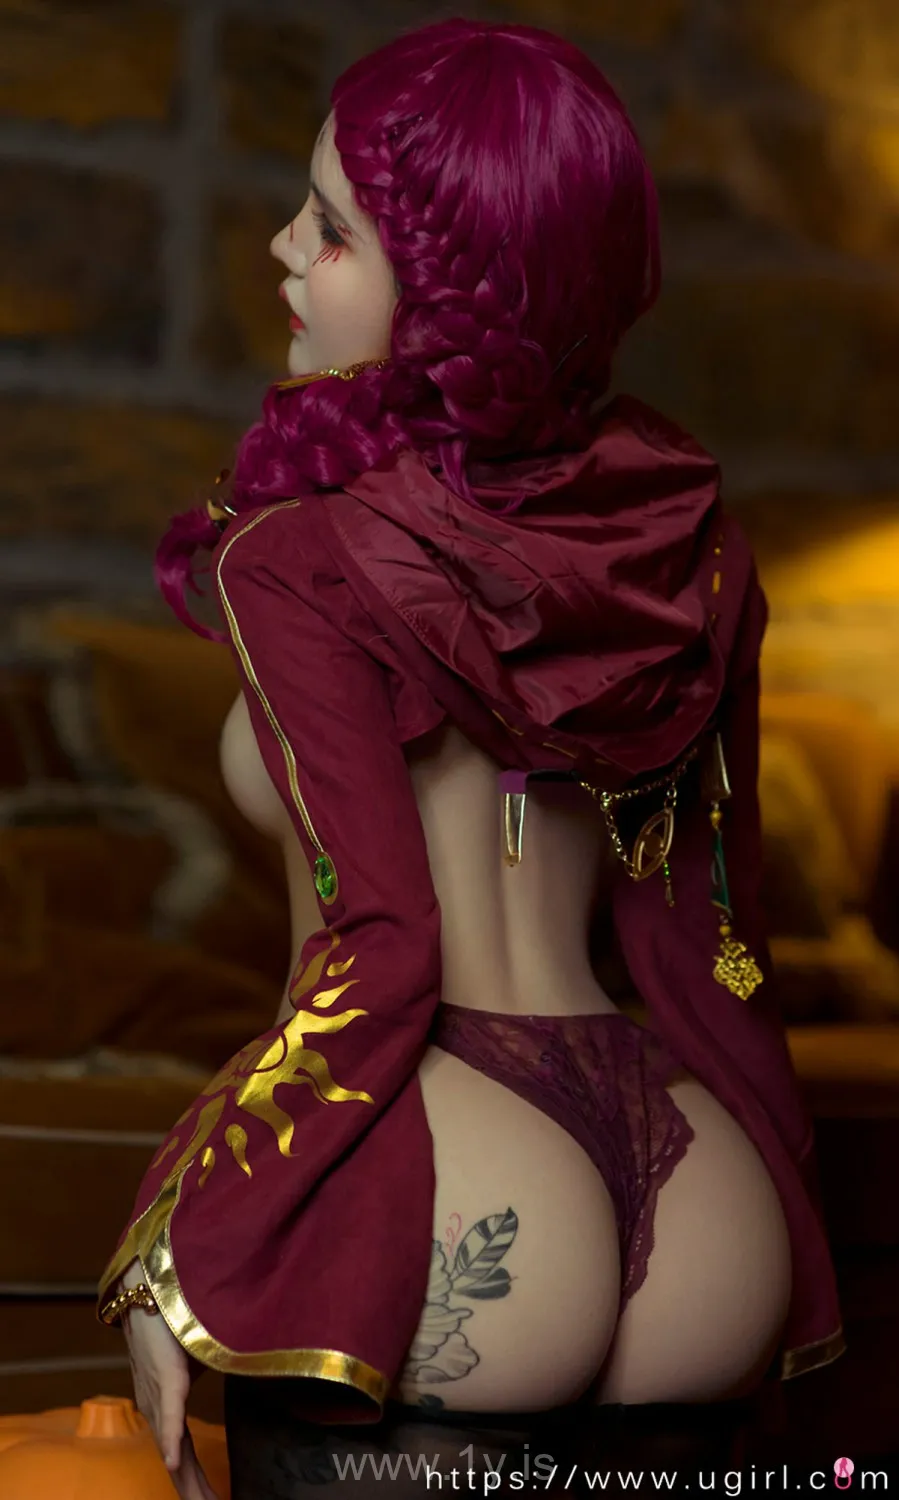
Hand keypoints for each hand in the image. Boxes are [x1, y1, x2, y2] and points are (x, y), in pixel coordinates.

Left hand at [119, 1261, 220, 1499]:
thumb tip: (253, 1374)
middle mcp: (158, 1408)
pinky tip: (171, 1464)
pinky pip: (169, 1415)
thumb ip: (218, 1371)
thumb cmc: (176, 1316)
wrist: (152, 1283)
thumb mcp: (201, 1354)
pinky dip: (170, 1441)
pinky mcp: (164, 1375)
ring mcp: (159, 1395)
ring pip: (174, 1449)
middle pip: (180, 1464)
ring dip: (188, 1482)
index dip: (199, 1484)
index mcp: (167, 1406)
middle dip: (196, 1493)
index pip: (185, 1456)